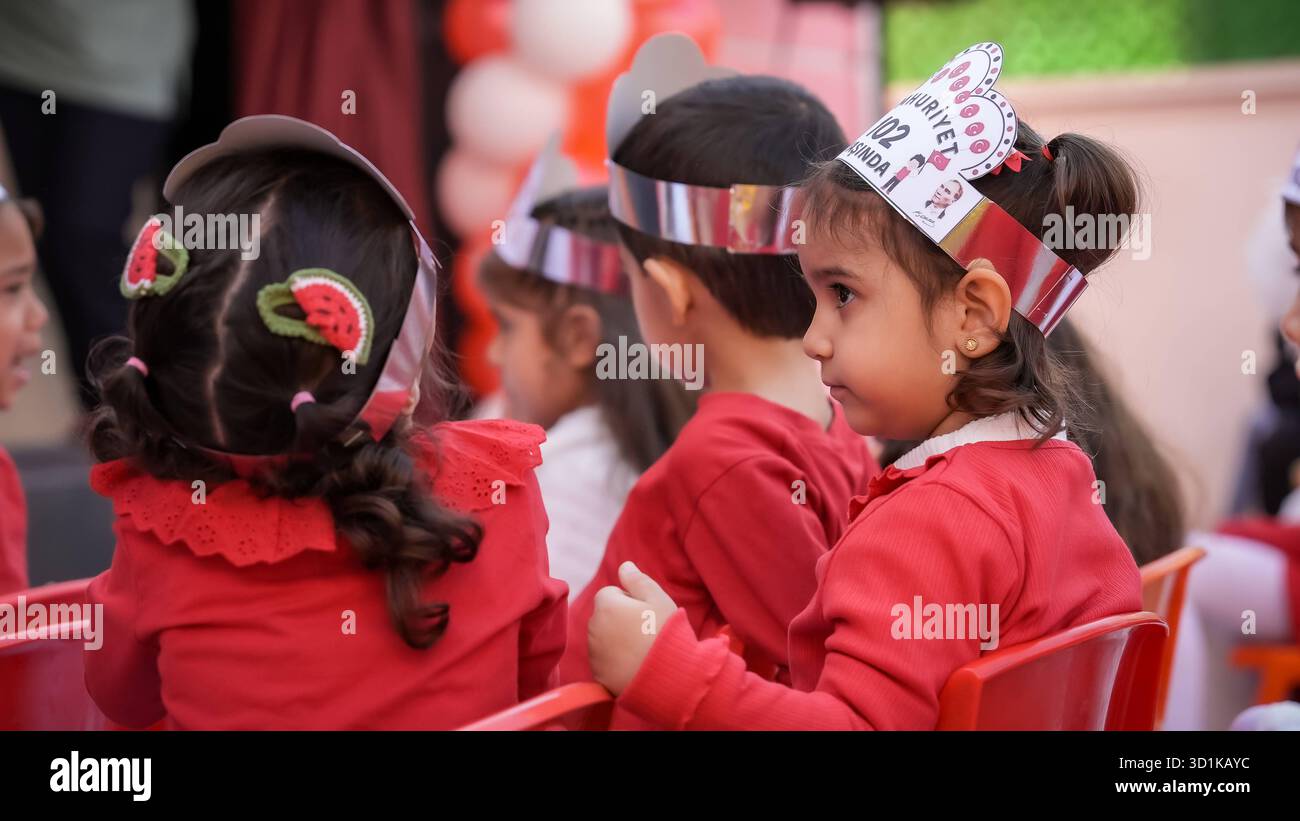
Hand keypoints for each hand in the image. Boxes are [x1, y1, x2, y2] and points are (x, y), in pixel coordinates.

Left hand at [587, 561, 678, 694]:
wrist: (668, 677)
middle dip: (620, 619)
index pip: (610, 594)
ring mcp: (594, 652)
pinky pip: (604, 660)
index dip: (630, 601)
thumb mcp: (658, 599)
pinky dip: (616, 661)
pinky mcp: (598, 674)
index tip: (646, 614)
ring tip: (643, 650)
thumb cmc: (665, 633)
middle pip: (605, 616)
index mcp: (605, 605)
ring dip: (617, 640)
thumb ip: (638, 580)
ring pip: (604, 638)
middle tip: (646, 632)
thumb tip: (624, 565)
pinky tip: (635, 665)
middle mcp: (593, 627)